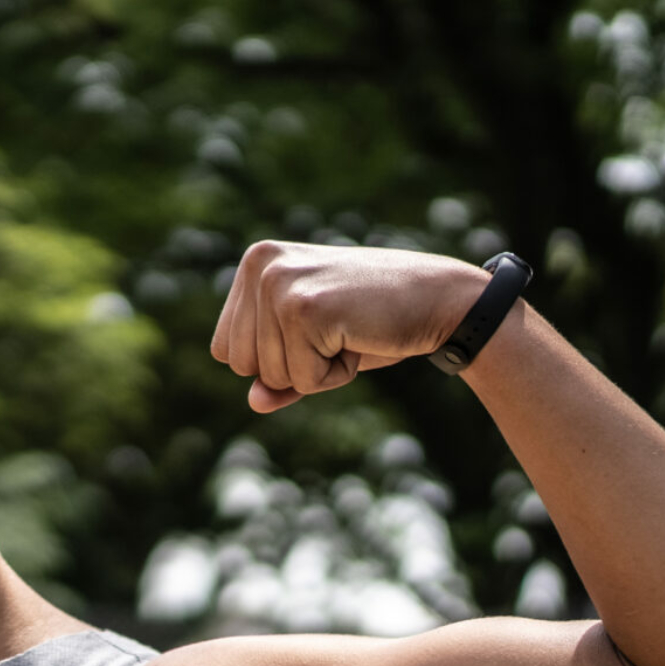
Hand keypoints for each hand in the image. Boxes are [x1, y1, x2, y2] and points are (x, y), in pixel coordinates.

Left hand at [209, 241, 487, 412]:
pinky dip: (335, 376)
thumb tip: (254, 402)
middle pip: (241, 364)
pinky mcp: (304, 309)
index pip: (226, 348)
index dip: (275, 358)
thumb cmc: (373, 322)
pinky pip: (302, 380)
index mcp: (254, 263)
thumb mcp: (314, 346)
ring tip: (348, 332)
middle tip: (337, 331)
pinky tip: (359, 337)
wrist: (439, 299)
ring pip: (270, 376)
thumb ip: (277, 376)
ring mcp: (279, 284)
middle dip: (293, 366)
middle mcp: (260, 266)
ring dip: (316, 370)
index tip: (318, 328)